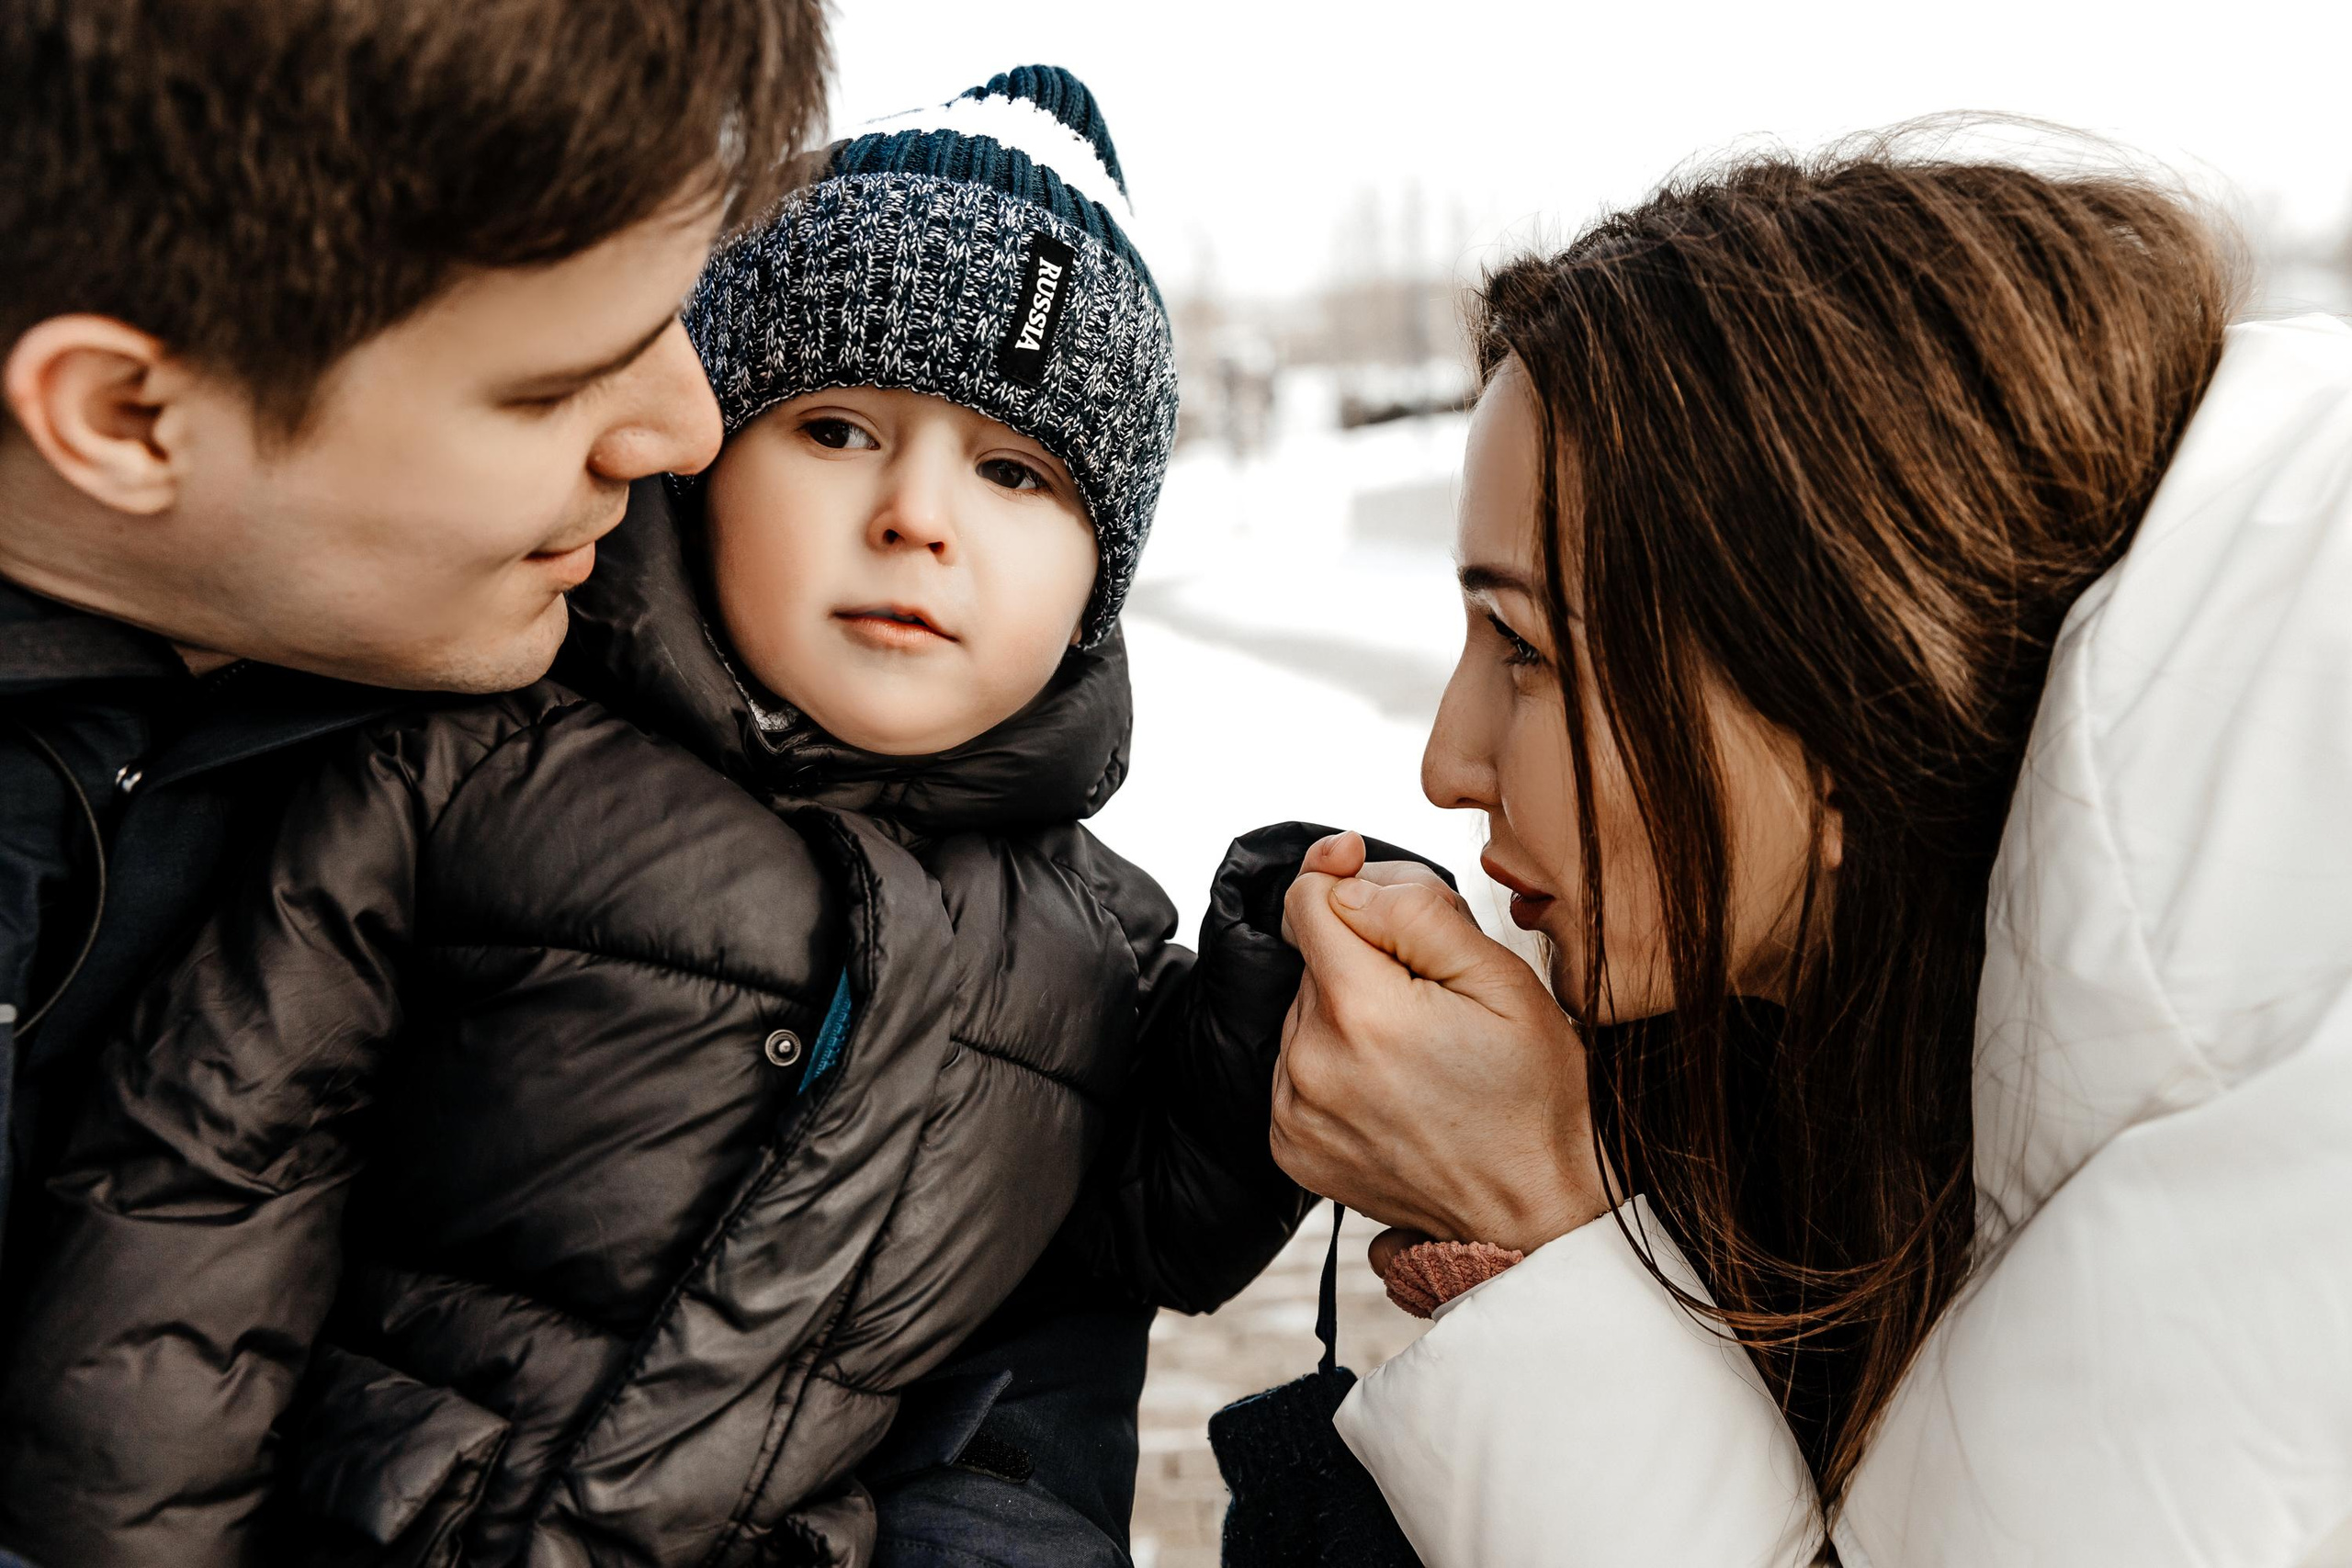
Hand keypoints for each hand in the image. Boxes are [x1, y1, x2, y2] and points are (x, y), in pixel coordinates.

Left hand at [1271, 832, 1609, 1256]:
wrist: (1534, 1210)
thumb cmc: (1532, 1092)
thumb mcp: (1501, 979)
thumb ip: (1415, 910)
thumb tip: (1344, 878)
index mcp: (1361, 1011)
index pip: (1307, 900)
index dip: (1353, 885)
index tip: (1392, 901)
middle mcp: (1311, 1062)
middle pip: (1311, 957)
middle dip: (1364, 955)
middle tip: (1433, 994)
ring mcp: (1294, 1111)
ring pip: (1303, 1011)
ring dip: (1348, 1011)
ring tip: (1418, 1050)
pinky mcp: (1289, 1145)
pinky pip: (1296, 1066)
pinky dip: (1334, 1062)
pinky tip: (1391, 1085)